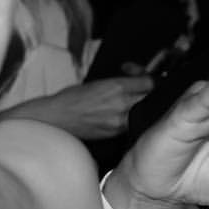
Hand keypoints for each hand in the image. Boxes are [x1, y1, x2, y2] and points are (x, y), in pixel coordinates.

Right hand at [4, 74, 154, 140]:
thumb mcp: (98, 82)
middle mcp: (122, 104)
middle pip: (151, 97)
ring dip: (142, 106)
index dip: (148, 76)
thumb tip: (135, 79)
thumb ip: (120, 82)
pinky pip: (133, 124)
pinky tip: (124, 114)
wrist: (56, 118)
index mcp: (116, 87)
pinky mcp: (115, 133)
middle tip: (141, 88)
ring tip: (132, 102)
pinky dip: (132, 118)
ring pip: (144, 112)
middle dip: (149, 91)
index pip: (149, 81)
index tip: (141, 75)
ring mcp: (120, 121)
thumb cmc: (71, 98)